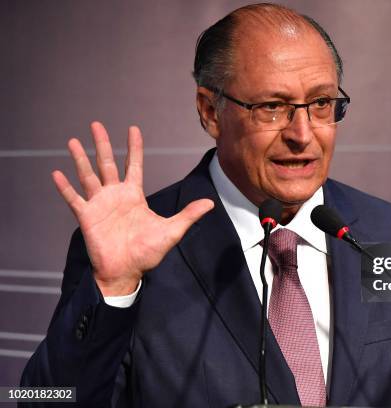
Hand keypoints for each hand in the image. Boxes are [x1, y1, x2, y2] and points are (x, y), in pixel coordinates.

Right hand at [52, 122, 213, 295]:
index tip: (133, 129)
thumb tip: (210, 203)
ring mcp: (100, 205)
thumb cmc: (148, 253)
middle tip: (96, 124)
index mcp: (134, 196)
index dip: (134, 148)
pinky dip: (65, 188)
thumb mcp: (172, 230)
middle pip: (107, 163)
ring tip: (72, 141)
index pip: (134, 165)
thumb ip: (188, 215)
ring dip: (80, 159)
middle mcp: (115, 195)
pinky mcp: (87, 217)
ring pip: (88, 176)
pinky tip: (57, 174)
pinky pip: (74, 199)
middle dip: (102, 144)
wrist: (127, 271)